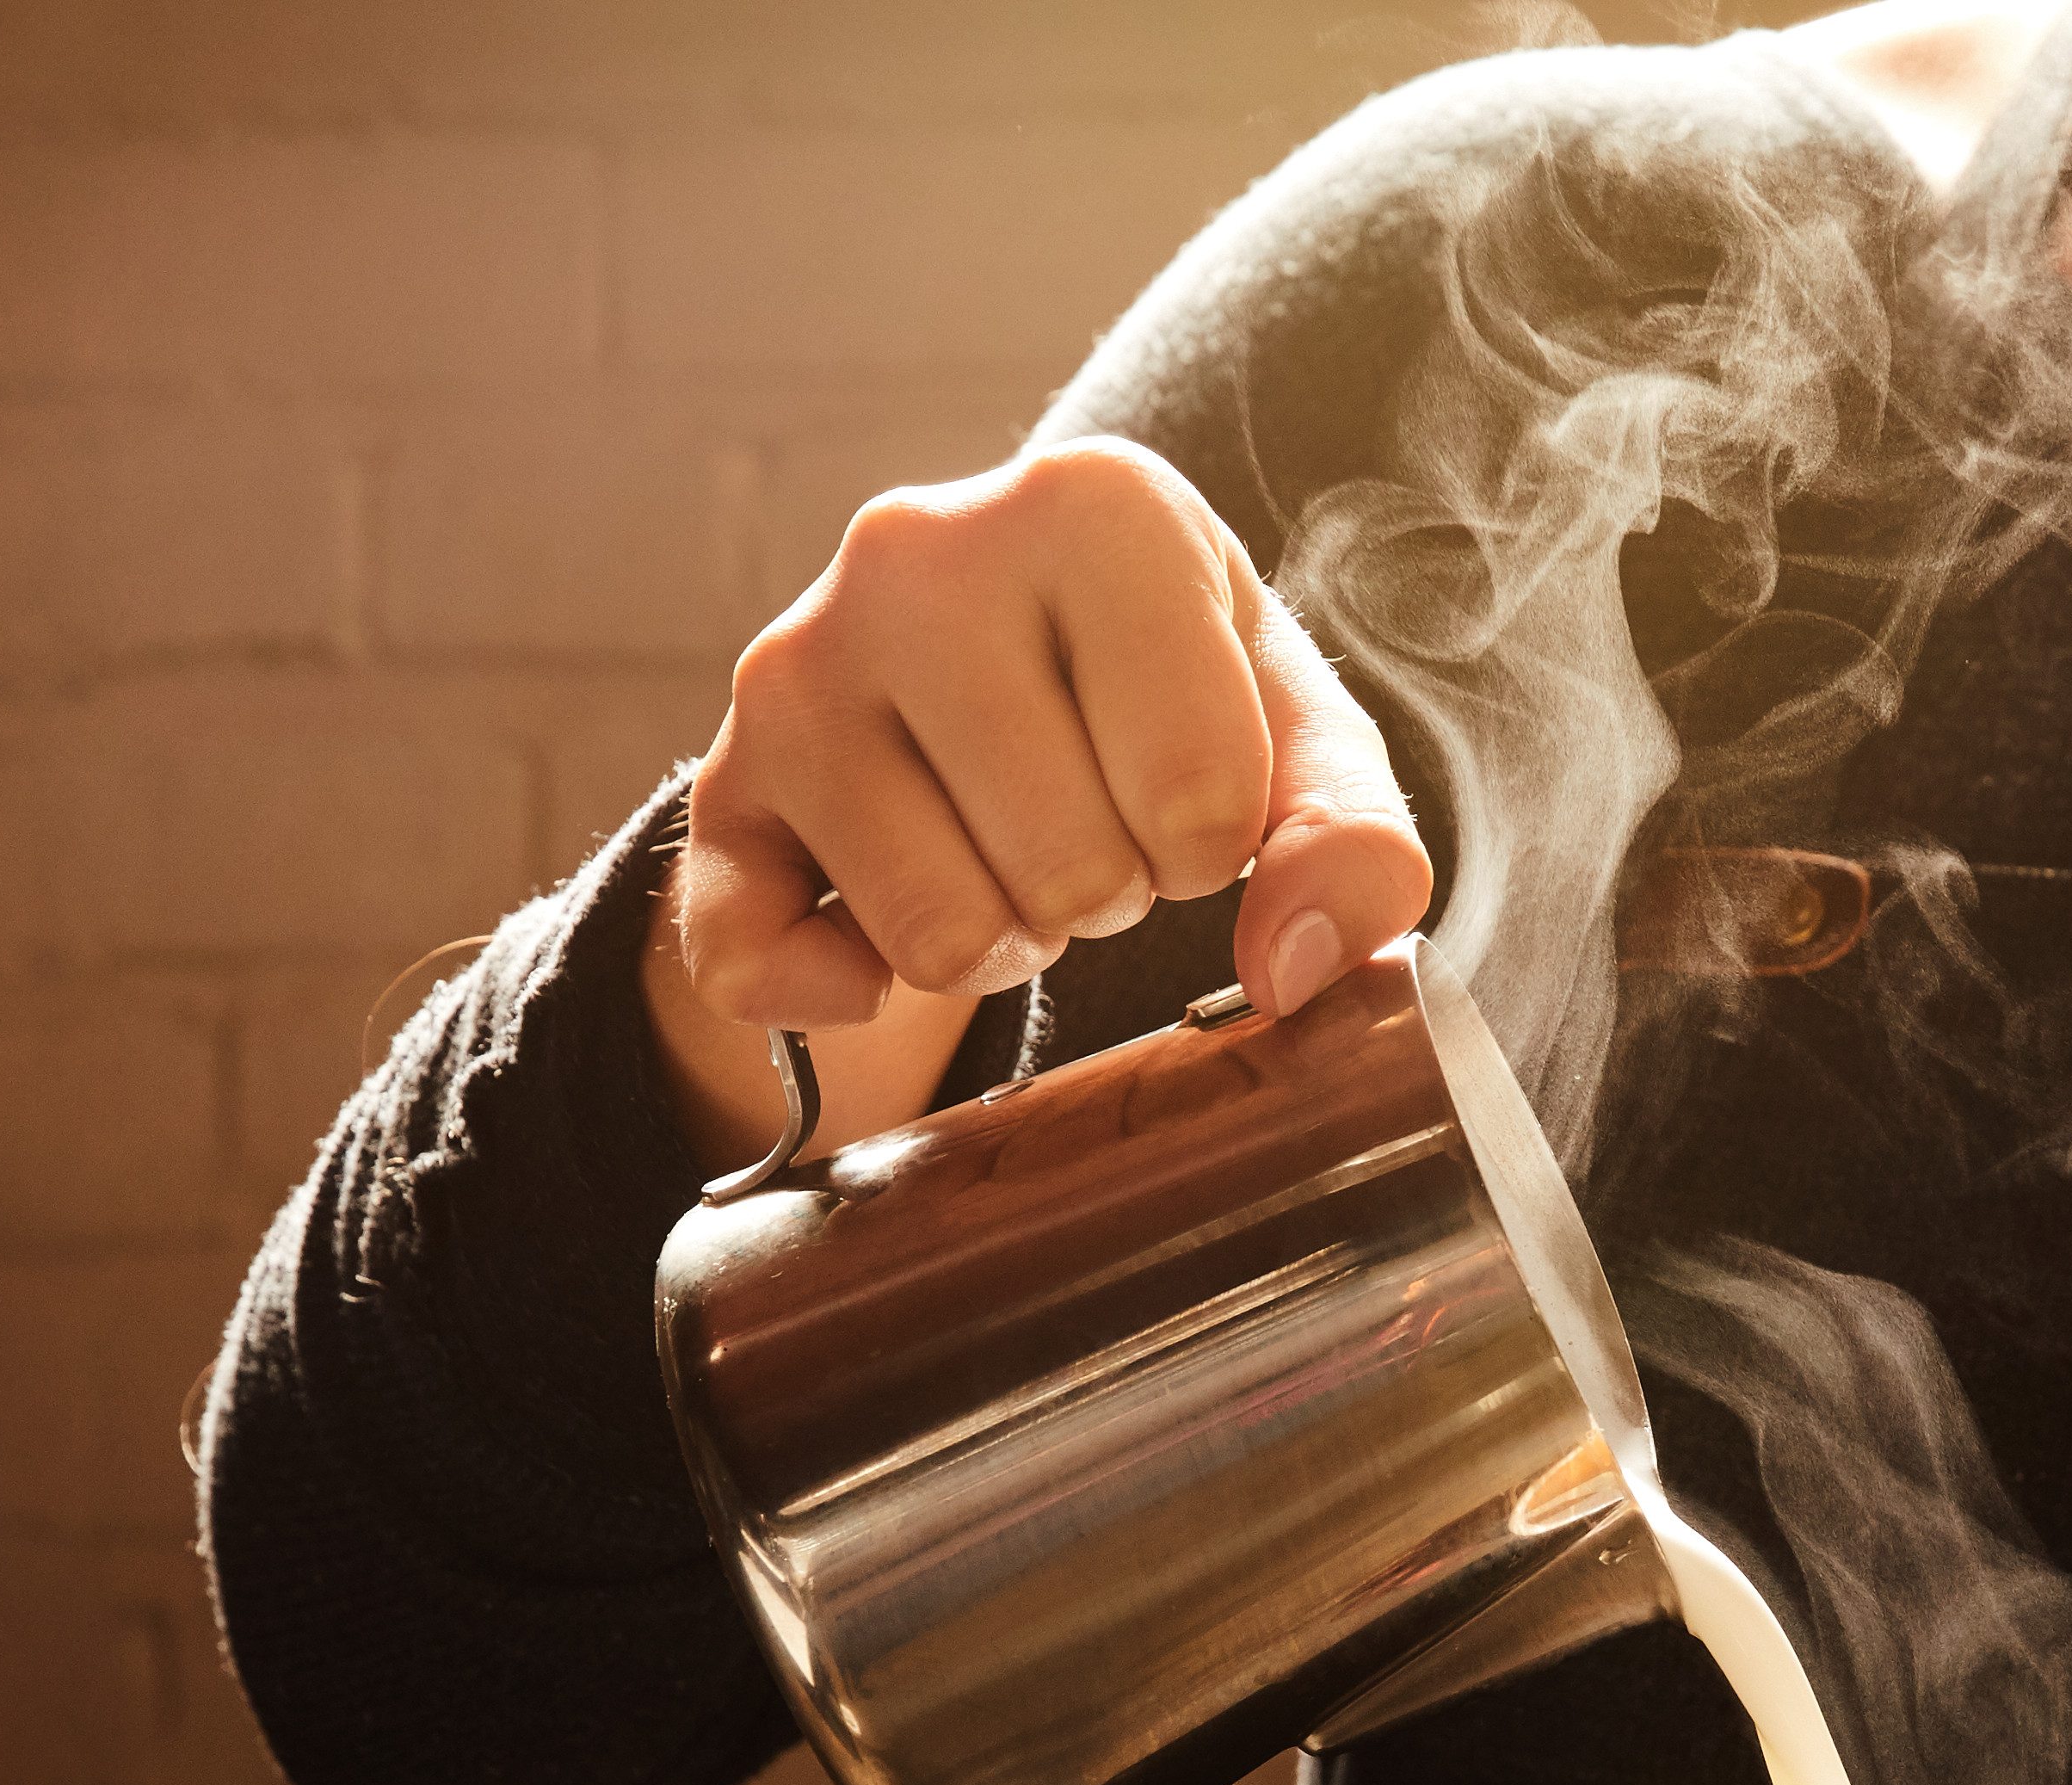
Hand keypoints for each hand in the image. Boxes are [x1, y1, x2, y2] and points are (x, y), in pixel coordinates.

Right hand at [645, 435, 1433, 1158]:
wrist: (985, 659)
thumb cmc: (1165, 688)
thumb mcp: (1294, 731)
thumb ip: (1354, 839)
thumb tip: (1295, 969)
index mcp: (1091, 505)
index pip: (1198, 794)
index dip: (1213, 842)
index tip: (1183, 783)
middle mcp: (916, 552)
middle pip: (1069, 871)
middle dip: (1107, 892)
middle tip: (1088, 821)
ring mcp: (795, 665)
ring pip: (938, 934)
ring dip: (1001, 939)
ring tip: (1002, 849)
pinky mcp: (716, 782)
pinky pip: (762, 966)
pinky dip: (839, 992)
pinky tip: (874, 922)